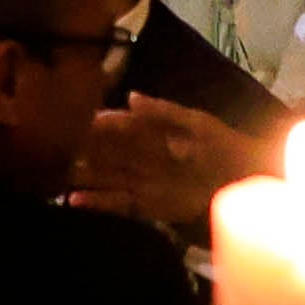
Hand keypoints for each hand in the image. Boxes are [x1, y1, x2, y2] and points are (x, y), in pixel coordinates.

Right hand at [64, 97, 262, 239]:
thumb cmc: (227, 145)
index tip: (76, 120)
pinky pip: (120, 204)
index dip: (99, 125)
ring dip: (84, 178)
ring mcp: (146, 183)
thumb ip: (164, 112)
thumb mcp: (197, 123)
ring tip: (57, 177)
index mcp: (155, 133)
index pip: (120, 127)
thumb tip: (128, 98)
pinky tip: (75, 201)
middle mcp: (145, 157)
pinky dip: (98, 203)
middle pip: (108, 154)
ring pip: (107, 179)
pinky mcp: (152, 206)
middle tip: (53, 150)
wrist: (252, 178)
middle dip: (83, 152)